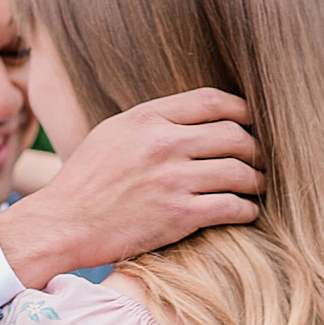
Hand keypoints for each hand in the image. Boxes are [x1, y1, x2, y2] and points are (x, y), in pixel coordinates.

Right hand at [0, 88, 263, 287]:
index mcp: (148, 118)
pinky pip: (232, 207)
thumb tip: (196, 116)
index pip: (213, 101)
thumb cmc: (87, 179)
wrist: (62, 224)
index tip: (251, 122)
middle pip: (235, 135)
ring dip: (256, 180)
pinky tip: (246, 211)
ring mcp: (173, 180)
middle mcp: (163, 144)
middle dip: (256, 148)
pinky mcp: (179, 216)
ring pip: (239, 172)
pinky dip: (247, 209)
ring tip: (258, 185)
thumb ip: (154, 121)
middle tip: (260, 159)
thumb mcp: (114, 133)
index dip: (242, 111)